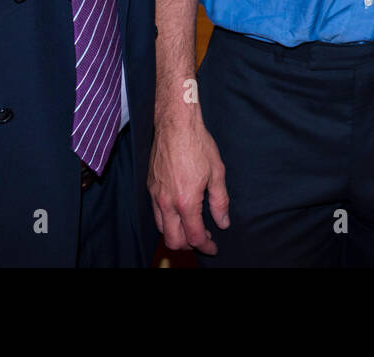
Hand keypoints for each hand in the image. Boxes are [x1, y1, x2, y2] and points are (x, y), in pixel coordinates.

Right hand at [148, 109, 228, 254]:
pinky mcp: (150, 187)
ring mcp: (155, 195)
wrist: (176, 125)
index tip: (213, 247)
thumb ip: (220, 201)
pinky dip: (168, 221)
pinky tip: (181, 212)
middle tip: (204, 240)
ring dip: (176, 234)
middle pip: (173, 240)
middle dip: (189, 246)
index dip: (205, 246)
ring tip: (193, 227)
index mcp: (186, 201)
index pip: (194, 236)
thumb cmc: (198, 145)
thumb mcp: (217, 173)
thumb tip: (223, 222)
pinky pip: (156, 214)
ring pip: (161, 229)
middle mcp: (166, 202)